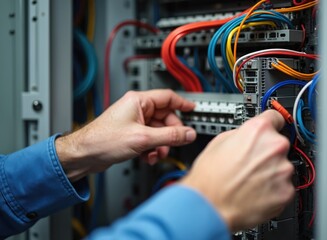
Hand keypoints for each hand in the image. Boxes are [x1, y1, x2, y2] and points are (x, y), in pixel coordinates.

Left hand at [56, 89, 196, 181]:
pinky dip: (152, 149)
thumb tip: (188, 133)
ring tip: (156, 155)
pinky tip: (148, 158)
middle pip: (165, 118)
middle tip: (173, 144)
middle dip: (170, 134)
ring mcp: (134, 122)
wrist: (84, 155)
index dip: (183, 104)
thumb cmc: (103, 140)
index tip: (193, 109)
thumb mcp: (142, 138)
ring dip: (161, 144)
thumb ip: (169, 136)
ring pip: (158, 131)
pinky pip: (150, 139)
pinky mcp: (131, 135)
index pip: (168, 97)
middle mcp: (137, 109)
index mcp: (139, 101)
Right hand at [180, 110, 293, 230]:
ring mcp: (283, 170)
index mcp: (258, 130)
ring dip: (271, 171)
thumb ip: (242, 134)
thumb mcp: (219, 141)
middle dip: (267, 151)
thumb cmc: (209, 176)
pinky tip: (255, 191)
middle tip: (250, 162)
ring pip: (282, 166)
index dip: (271, 124)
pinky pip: (284, 185)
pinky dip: (273, 188)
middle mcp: (275, 147)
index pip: (277, 117)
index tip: (272, 128)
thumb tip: (249, 136)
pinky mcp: (286, 191)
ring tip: (250, 179)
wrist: (209, 206)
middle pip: (279, 143)